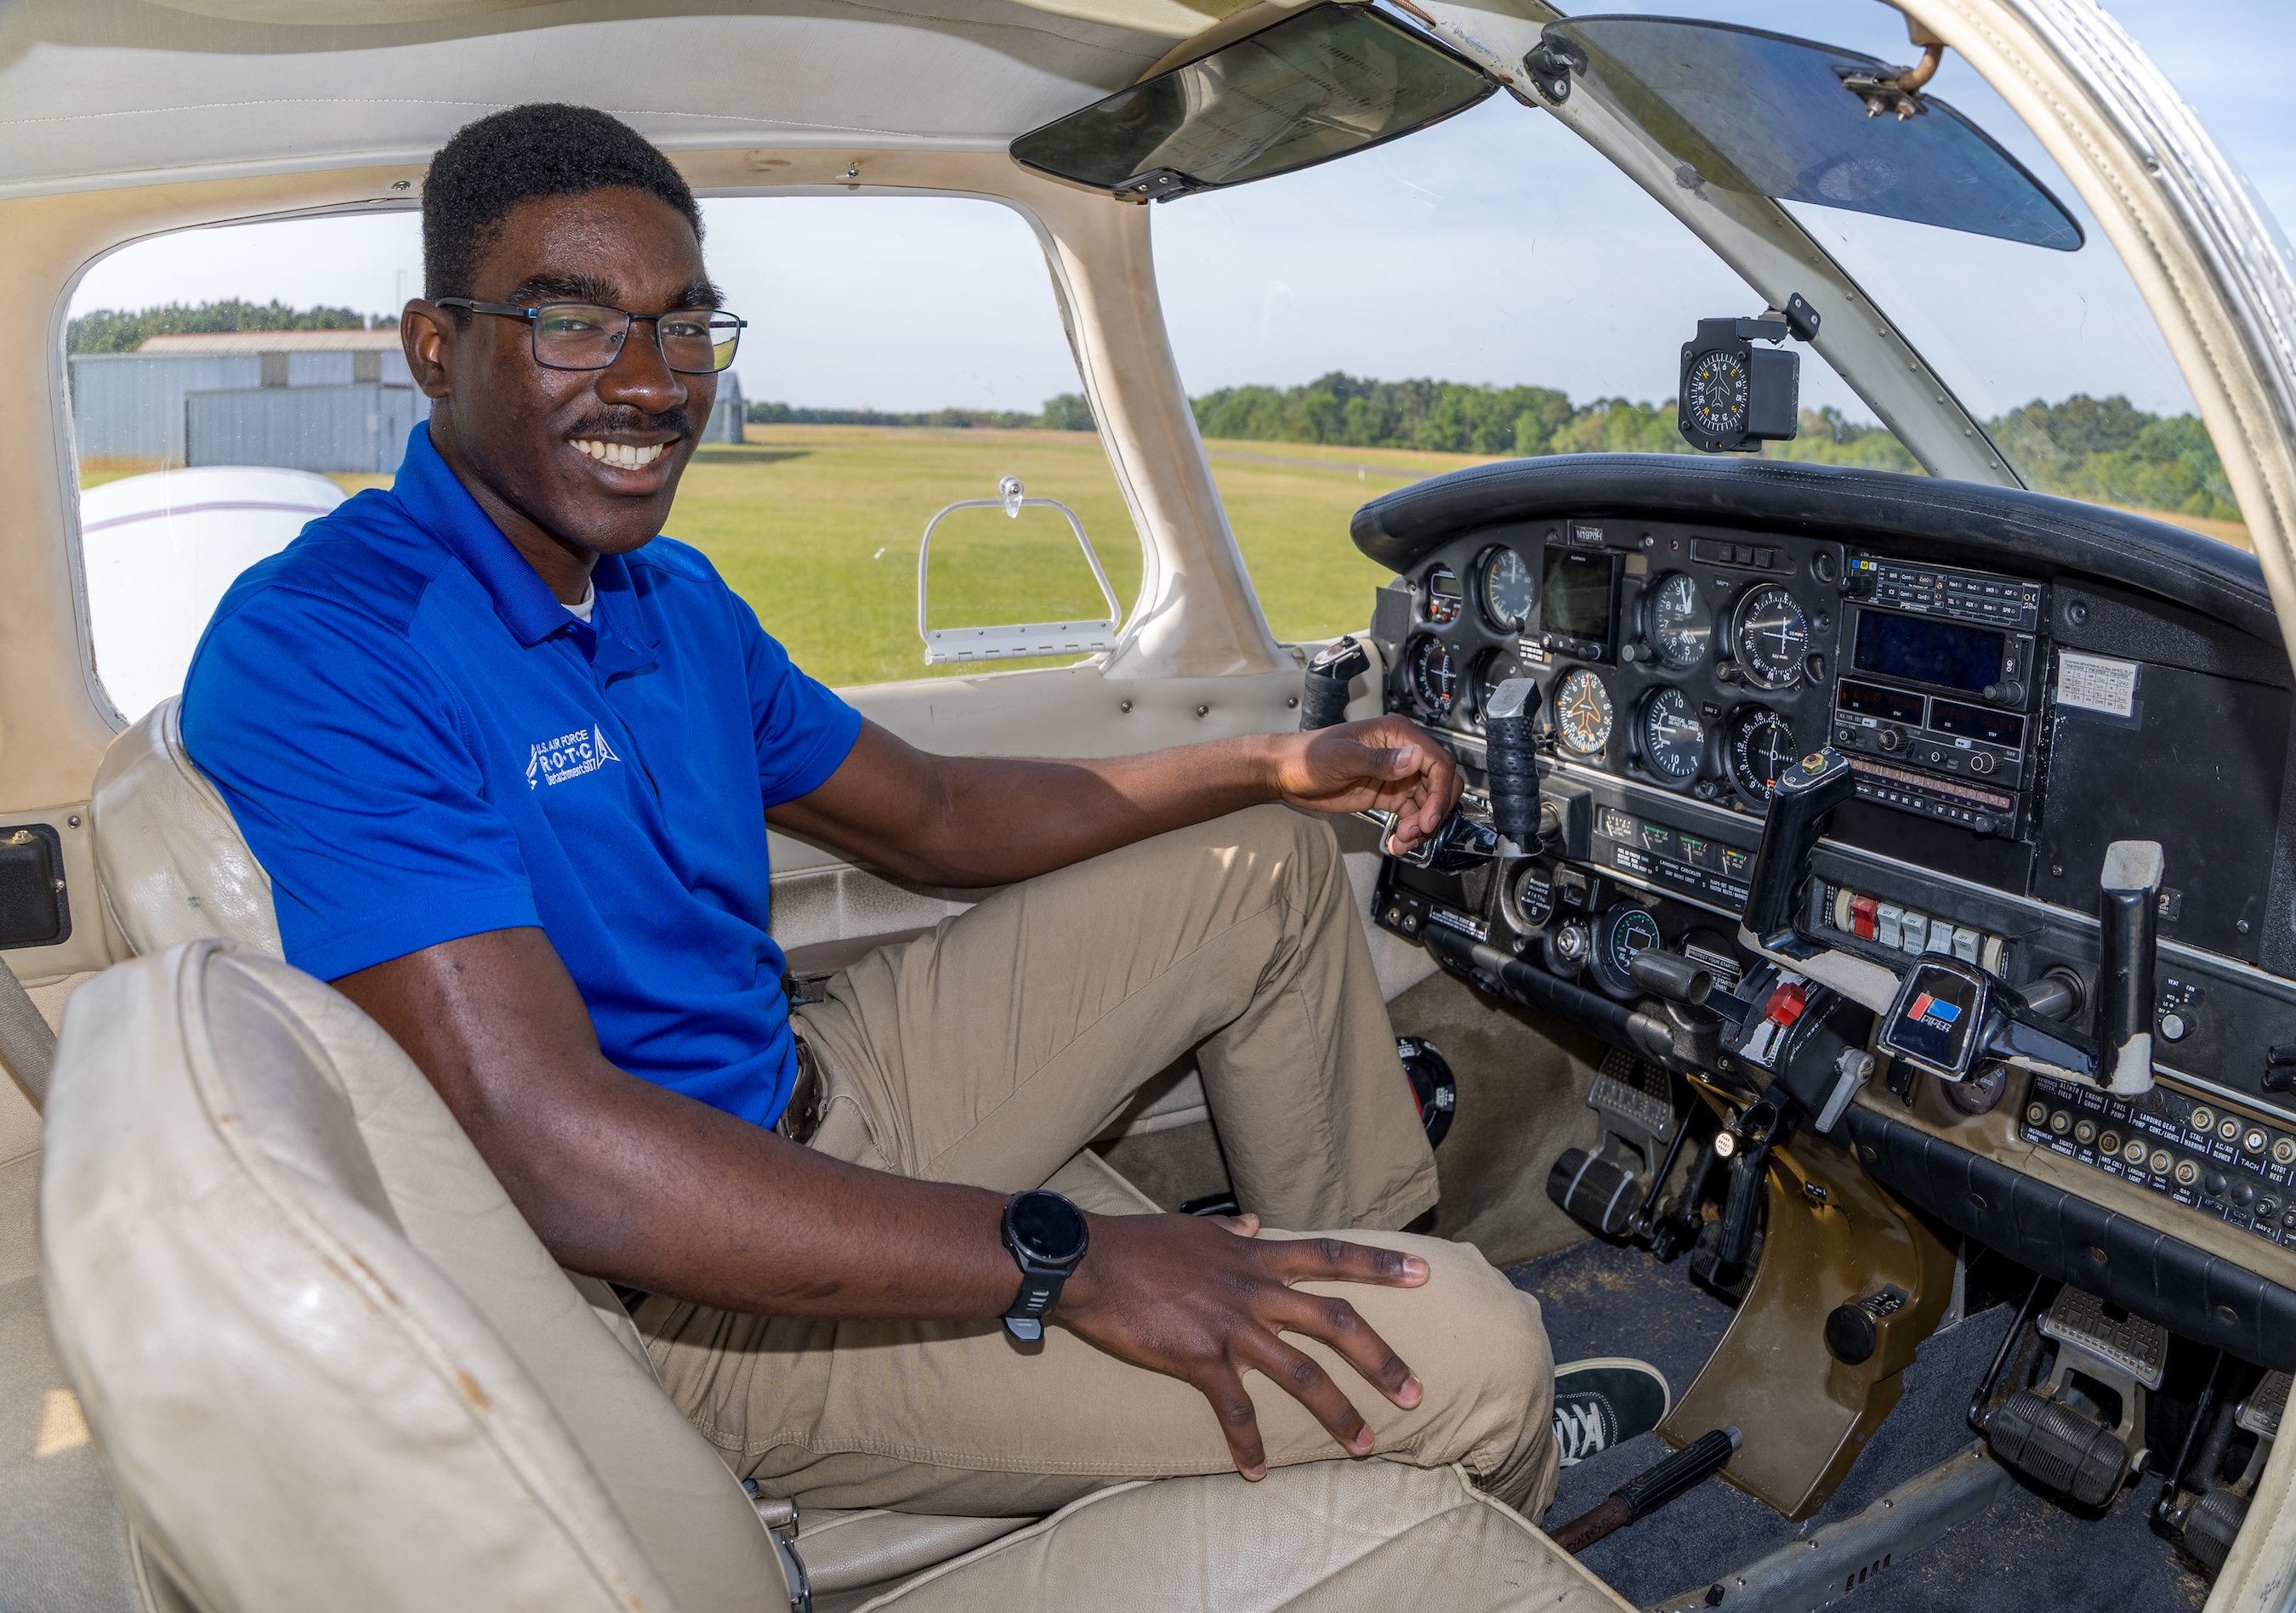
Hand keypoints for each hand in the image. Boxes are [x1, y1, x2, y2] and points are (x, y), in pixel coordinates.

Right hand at [1054, 1211, 1428, 1478]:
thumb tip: (1256, 1225)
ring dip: (1338, 1410)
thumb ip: (1232, 1232)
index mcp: (1256, 1257)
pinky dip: (1248, 1444)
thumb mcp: (1195, 1227)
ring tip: (1365, 1443)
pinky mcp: (1200, 1357)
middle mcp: (1254, 1289)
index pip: (1330, 1254)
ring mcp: (1231, 1325)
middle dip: (1380, 1357)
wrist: (1090, 1262)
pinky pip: (1234, 1409)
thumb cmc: (1139, 1242)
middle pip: (1335, 1321)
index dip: (1378, 1265)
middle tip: (1415, 1391)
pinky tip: (1257, 1472)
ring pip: (1301, 1372)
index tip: (1422, 1273)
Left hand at [1268, 716, 1460, 855]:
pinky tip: (1397, 843)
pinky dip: (1410, 831)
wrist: (1287, 773)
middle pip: (1440, 783)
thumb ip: (1380, 760)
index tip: (1429, 817)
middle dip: (1434, 811)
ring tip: (1402, 841)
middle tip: (1417, 831)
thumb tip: (1414, 757)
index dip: (1439, 791)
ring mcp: (1397, 776)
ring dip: (1422, 826)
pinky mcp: (1389, 794)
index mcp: (1397, 735)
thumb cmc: (1308, 756)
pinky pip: (1412, 815)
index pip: (1437, 762)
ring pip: (1428, 803)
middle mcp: (1402, 754)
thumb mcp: (1343, 758)